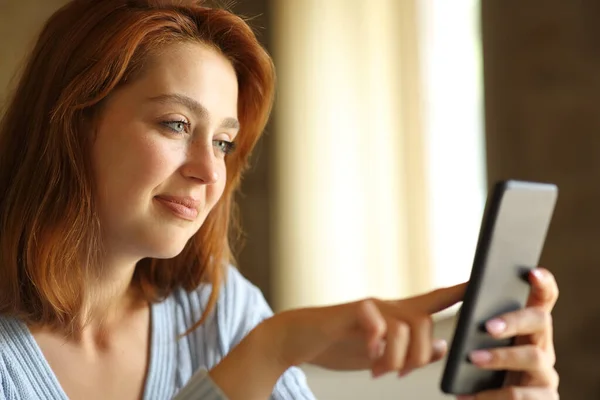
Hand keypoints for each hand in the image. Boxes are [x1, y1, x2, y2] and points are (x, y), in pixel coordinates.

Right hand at [262, 283, 465, 377]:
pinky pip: (378, 325)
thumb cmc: (338, 344)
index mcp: (397, 315)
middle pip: (425, 322)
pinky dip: (378, 344)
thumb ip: (411, 350)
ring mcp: (371, 307)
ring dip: (397, 356)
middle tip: (396, 371)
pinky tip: (369, 354)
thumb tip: (443, 346)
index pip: (434, 299)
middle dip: (418, 354)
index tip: (482, 284)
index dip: (460, 292)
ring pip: (405, 327)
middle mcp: (388, 306)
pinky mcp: (353, 311)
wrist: (300, 339)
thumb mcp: (381, 355)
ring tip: (379, 368)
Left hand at [461, 268, 559, 399]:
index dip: (543, 284)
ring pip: (532, 358)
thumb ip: (475, 326)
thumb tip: (457, 305)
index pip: (543, 300)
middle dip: (514, 320)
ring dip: (500, 357)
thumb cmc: (483, 372)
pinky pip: (521, 396)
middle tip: (487, 326)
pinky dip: (493, 395)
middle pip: (539, 321)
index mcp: (528, 329)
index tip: (531, 272)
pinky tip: (469, 395)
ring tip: (473, 359)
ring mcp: (546, 374)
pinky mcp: (543, 399)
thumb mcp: (479, 345)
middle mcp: (542, 347)